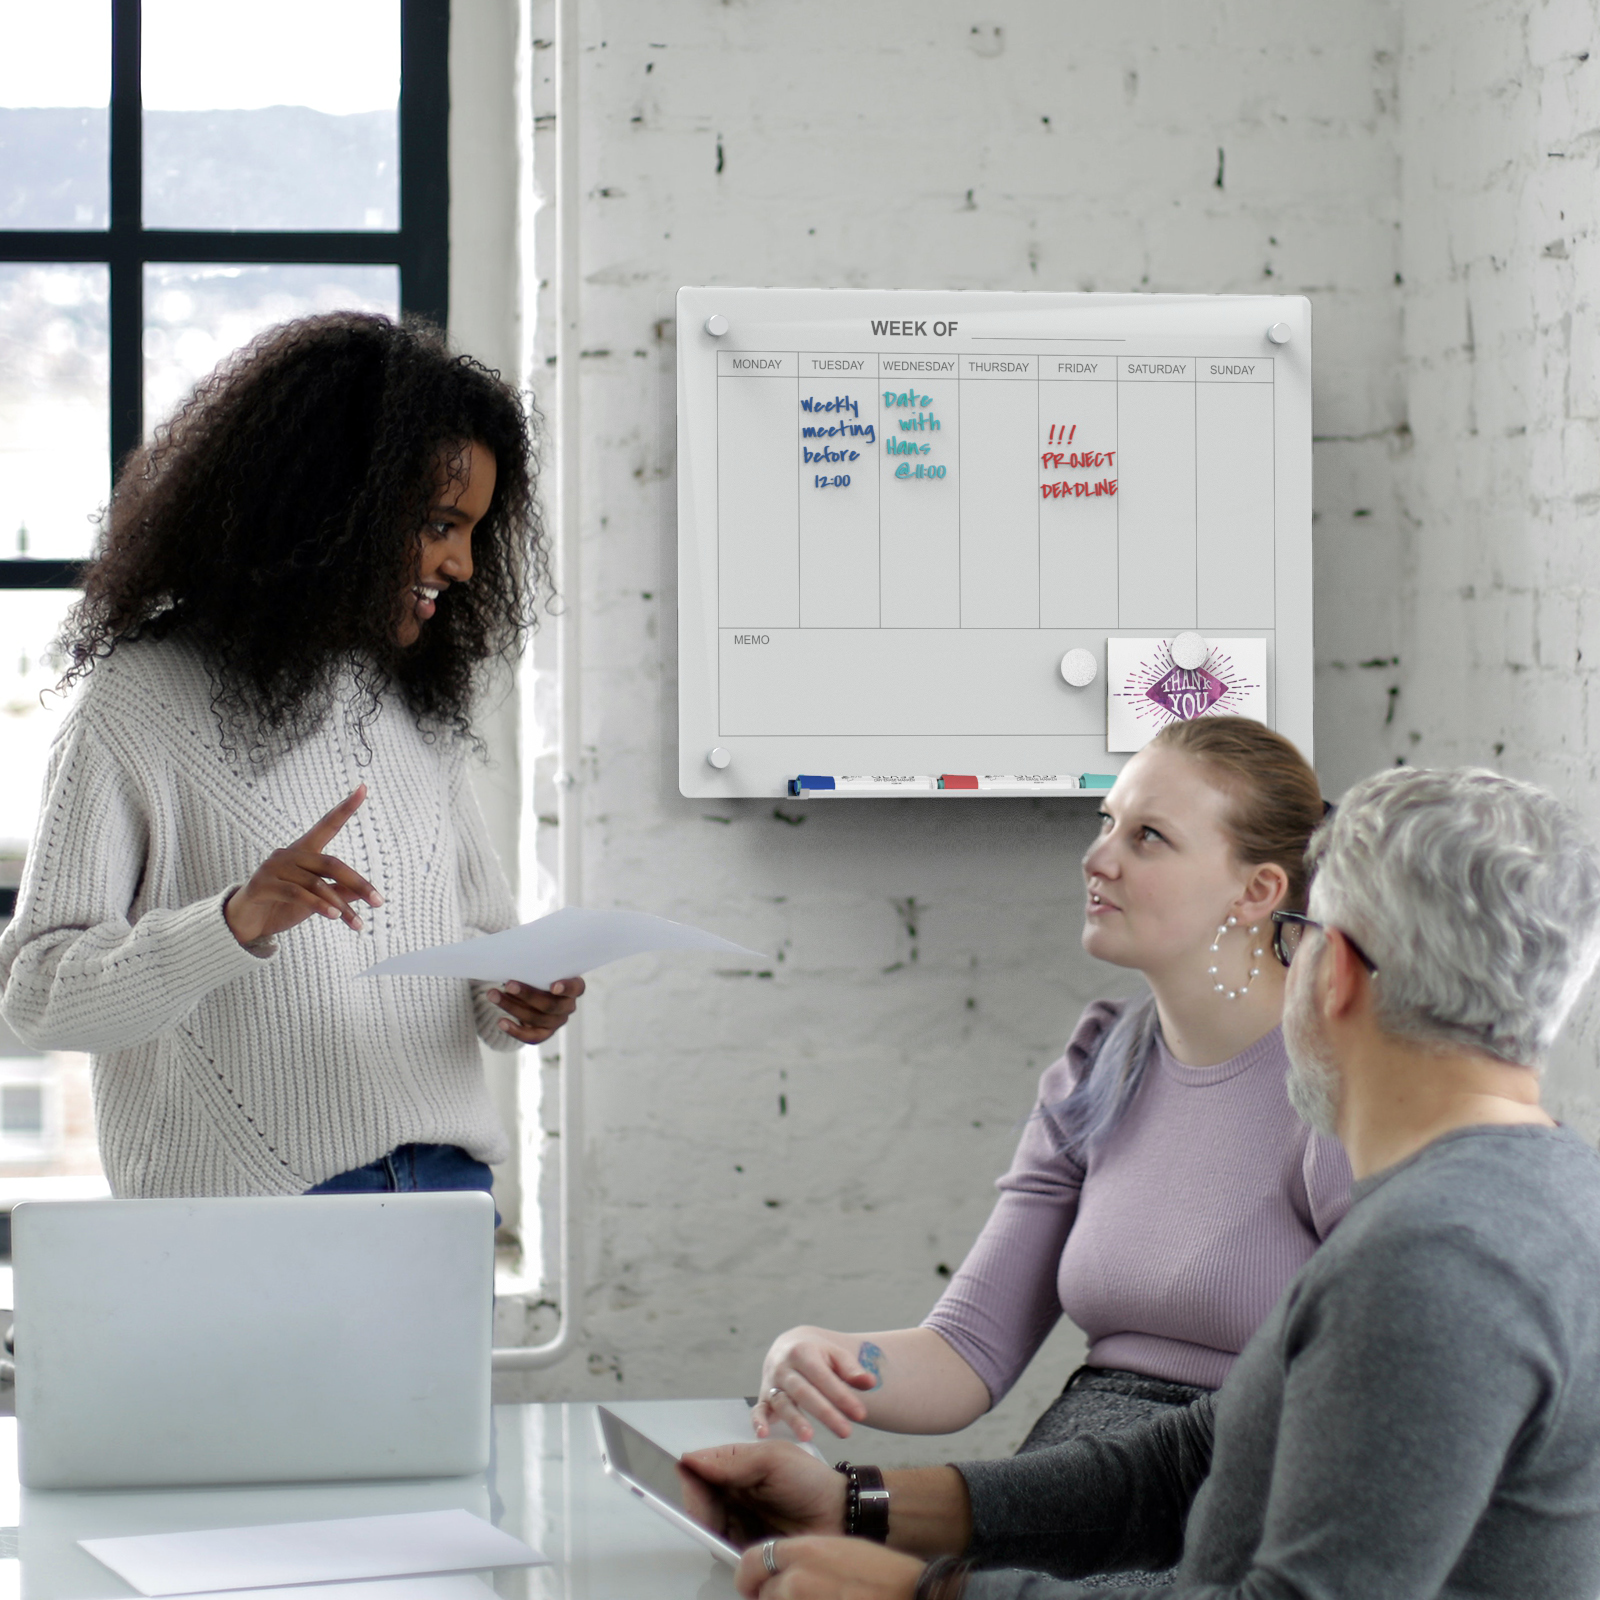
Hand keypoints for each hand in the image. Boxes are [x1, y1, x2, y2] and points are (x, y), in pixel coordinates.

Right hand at [225, 786, 380, 946]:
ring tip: (358, 924)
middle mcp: (288, 854)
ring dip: (340, 906)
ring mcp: (273, 868)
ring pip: (316, 884)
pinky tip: (333, 916)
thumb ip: (338, 893)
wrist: (244, 925)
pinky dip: (318, 905)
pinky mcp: (262, 885)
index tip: (363, 788)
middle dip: (358, 883)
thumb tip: (366, 892)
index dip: (345, 807)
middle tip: (379, 901)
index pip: (327, 825)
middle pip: (331, 864)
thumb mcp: (317, 901)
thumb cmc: (282, 907)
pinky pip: (297, 894)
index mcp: (303, 852)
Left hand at [485, 975, 584, 1043]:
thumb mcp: (539, 969)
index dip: (566, 988)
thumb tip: (514, 962)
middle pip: (550, 1005)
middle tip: (509, 985)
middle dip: (528, 995)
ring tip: (493, 995)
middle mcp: (568, 1006)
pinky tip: (501, 1022)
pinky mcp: (544, 1033)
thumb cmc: (538, 975)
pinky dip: (515, 1030)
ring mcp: (557, 1022)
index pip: (575, 987)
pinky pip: (531, 1037)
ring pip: (536, 1019)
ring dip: (512, 1007)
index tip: (553, 986)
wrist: (532, 994)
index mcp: (574, 987)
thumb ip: (534, 968)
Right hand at [681, 1441, 846, 1537]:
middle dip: (700, 1509)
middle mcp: (732, 1492)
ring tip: (733, 1530)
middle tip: (715, 1516)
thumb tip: (690, 1459)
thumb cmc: (810, 1481)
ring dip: (711, 1529)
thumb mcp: (773, 1460)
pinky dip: (722, 1547)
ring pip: (706, 1525)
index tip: (691, 1489)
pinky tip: (736, 1544)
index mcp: (736, 1465)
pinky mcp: (744, 1546)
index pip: (698, 1470)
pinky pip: (722, 1548)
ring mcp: (737, 1520)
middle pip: (697, 1500)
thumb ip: (732, 1460)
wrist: (840, 1518)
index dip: (689, 1479)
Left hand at [735, 1536, 923, 1599]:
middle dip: (773, 1599)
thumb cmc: (883, 1575)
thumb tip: (782, 1573)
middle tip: (798, 1598)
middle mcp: (797, 1580)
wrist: (910, 1594)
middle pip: (763, 1594)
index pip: (752, 1560)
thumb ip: (804, 1558)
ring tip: (822, 1598)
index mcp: (804, 1551)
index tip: (750, 1584)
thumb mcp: (838, 1550)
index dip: (749, 1576)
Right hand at [756, 1327, 879, 1440]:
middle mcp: (784, 1367)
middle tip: (846, 1432)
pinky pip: (758, 1410)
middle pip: (804, 1391)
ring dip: (794, 1420)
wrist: (791, 1346)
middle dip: (825, 1413)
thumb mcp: (836, 1354)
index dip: (841, 1396)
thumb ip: (852, 1369)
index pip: (823, 1377)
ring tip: (809, 1437)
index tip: (861, 1414)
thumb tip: (869, 1383)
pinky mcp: (763, 1398)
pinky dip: (758, 1421)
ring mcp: (771, 1383)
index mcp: (803, 1351)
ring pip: (782, 1402)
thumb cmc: (819, 1354)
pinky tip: (763, 1435)